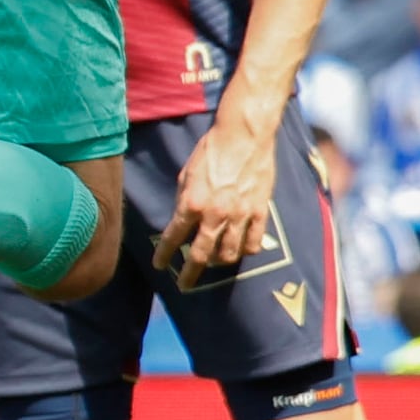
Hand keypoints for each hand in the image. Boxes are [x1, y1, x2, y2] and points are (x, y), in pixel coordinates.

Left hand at [159, 112, 276, 285]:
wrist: (244, 135)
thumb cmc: (211, 149)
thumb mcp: (186, 173)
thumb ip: (183, 199)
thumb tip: (181, 219)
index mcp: (192, 203)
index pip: (173, 237)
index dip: (164, 255)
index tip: (159, 266)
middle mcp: (215, 214)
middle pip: (201, 256)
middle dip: (189, 273)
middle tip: (183, 284)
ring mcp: (240, 216)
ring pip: (229, 255)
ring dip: (218, 262)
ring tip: (213, 262)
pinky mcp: (260, 212)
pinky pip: (253, 243)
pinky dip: (245, 250)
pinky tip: (240, 249)